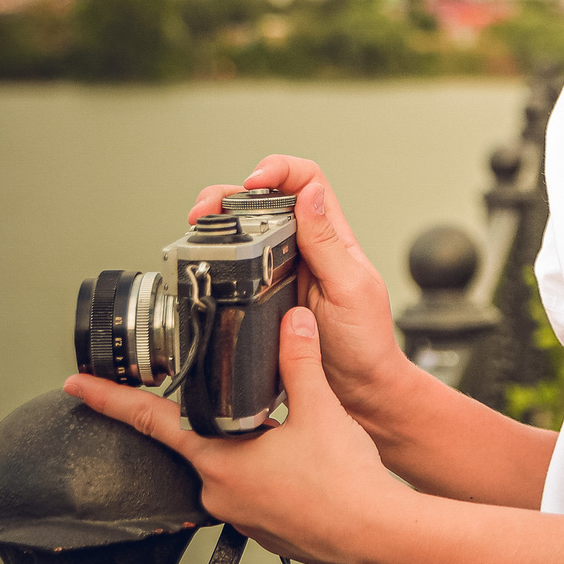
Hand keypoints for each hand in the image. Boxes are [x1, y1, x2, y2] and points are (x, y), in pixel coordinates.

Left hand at [66, 307, 410, 563]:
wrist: (376, 534)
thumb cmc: (345, 483)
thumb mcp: (319, 408)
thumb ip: (298, 361)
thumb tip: (291, 323)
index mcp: (221, 460)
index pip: (152, 421)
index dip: (111, 400)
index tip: (78, 386)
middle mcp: (221, 493)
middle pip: (204, 443)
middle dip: (227, 423)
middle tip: (265, 415)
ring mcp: (242, 516)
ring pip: (234, 468)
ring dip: (256, 450)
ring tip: (299, 444)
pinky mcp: (266, 529)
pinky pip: (257, 493)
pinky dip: (275, 475)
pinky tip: (306, 469)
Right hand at [194, 155, 411, 427]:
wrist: (359, 393)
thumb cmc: (366, 342)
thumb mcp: (351, 289)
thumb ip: (328, 243)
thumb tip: (309, 193)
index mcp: (331, 238)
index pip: (306, 181)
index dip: (279, 170)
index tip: (253, 181)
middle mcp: (303, 249)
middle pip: (262, 200)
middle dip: (229, 193)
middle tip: (204, 210)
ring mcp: (279, 273)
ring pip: (243, 230)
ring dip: (216, 221)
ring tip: (196, 228)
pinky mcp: (260, 298)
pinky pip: (234, 268)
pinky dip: (214, 257)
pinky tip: (201, 261)